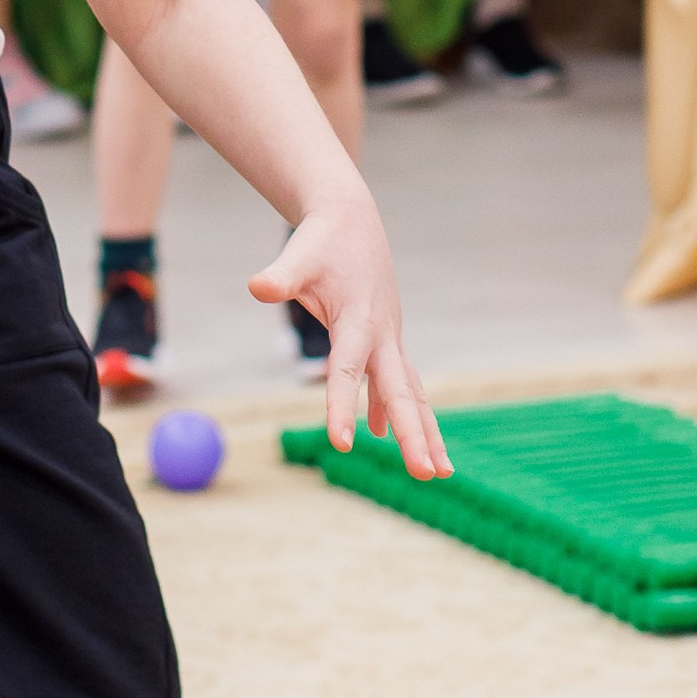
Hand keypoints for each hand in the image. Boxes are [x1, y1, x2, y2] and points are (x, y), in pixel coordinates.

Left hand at [249, 191, 448, 479]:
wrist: (351, 221)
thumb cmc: (322, 241)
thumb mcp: (298, 256)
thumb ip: (280, 276)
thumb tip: (256, 287)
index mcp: (359, 321)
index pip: (348, 372)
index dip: (344, 406)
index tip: (342, 445)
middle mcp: (382, 335)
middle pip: (401, 393)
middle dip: (416, 436)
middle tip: (429, 476)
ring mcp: (389, 339)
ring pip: (412, 392)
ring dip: (426, 432)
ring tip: (440, 473)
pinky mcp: (386, 339)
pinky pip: (400, 382)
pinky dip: (403, 410)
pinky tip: (388, 435)